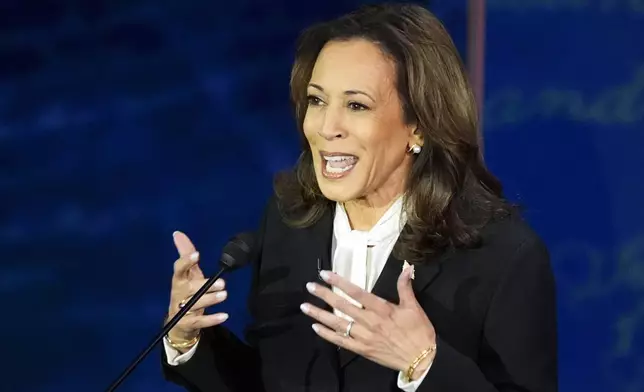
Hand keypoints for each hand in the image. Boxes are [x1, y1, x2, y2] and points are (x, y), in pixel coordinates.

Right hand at [166, 231, 228, 350]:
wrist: (179, 324)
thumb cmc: (186, 293)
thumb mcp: (187, 274)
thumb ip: (186, 255)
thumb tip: (177, 233)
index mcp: (178, 281)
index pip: (178, 270)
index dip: (186, 262)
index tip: (196, 254)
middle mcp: (178, 294)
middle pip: (189, 289)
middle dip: (205, 285)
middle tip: (222, 282)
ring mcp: (182, 311)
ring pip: (195, 304)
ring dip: (211, 299)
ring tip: (224, 295)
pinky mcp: (187, 324)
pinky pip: (200, 322)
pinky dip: (212, 319)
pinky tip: (225, 315)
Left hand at [300, 266, 436, 379]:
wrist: (421, 360)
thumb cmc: (419, 332)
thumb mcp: (414, 307)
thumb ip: (405, 287)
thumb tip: (406, 267)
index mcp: (381, 309)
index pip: (356, 292)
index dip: (339, 282)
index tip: (325, 274)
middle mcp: (369, 321)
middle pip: (342, 306)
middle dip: (324, 295)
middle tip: (309, 287)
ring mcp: (364, 337)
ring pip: (338, 323)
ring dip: (320, 314)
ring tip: (305, 306)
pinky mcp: (362, 350)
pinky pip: (341, 342)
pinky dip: (328, 335)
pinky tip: (316, 328)